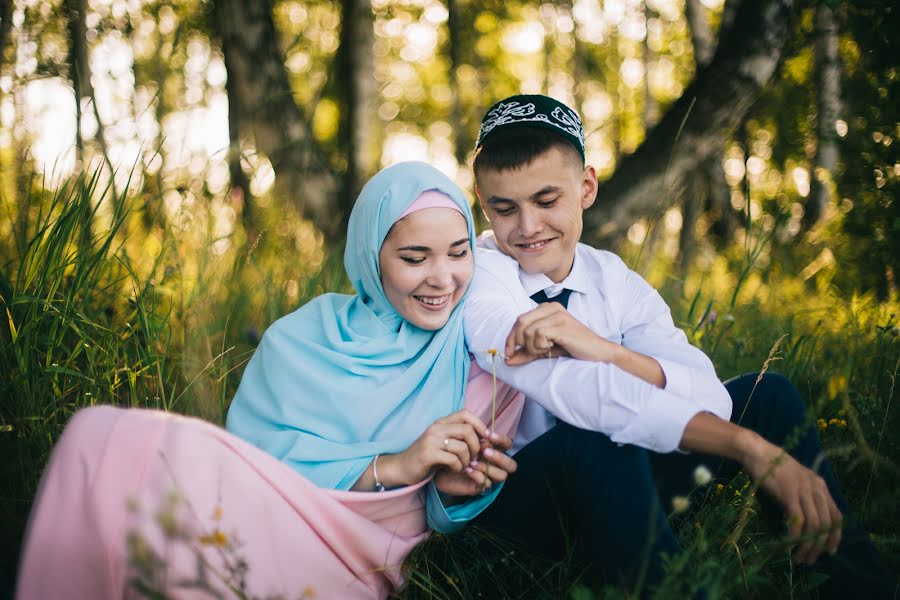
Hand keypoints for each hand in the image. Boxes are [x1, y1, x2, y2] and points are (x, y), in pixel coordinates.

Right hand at [381, 410, 486, 486]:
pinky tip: (455, 469)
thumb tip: (485, 439)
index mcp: (441, 423)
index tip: (485, 439)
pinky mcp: (428, 454)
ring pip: (462, 446)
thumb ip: (459, 438)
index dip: (480, 425)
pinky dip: (459, 467)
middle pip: (468, 430)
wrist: (401, 467)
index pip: (465, 413)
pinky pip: (453, 459)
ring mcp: (431, 440)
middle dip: (476, 446)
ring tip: (464, 466)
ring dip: (468, 460)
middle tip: (474, 458)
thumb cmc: (427, 457)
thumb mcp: (443, 442)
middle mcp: (436, 428)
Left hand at [434, 429, 517, 496]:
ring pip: (502, 475)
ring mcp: (488, 476)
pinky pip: (486, 483)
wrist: (437, 462)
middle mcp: (494, 464)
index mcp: (492, 449)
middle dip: (500, 457)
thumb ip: (472, 429)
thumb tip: (485, 434)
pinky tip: (467, 470)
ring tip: (472, 462)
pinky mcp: (479, 486)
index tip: (488, 435)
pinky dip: (478, 476)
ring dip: (488, 467)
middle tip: (484, 452)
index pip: (507, 445)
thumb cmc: (450, 447)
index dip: (502, 440)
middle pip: (511, 464)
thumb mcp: (460, 434)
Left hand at [504, 303, 615, 364]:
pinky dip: (540, 346)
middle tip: (534, 353)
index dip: (510, 338)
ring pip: (528, 330)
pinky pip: (538, 334)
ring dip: (533, 346)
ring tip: (547, 349)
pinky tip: (553, 347)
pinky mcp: (561, 323)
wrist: (598, 353)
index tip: (509, 354)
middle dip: (520, 342)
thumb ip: (526, 353)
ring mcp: (557, 313)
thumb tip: (506, 360)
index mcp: (546, 308)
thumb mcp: (545, 350)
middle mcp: (551, 307)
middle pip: (520, 322)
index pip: (519, 320)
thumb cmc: (572, 349)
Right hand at [740, 435, 842, 564]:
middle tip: (810, 559)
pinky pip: (797, 521)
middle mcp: (816, 488)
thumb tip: (806, 520)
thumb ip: (805, 496)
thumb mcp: (796, 480)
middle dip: (820, 546)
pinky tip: (788, 545)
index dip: (835, 536)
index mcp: (820, 485)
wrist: (758, 452)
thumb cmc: (773, 467)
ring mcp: (804, 490)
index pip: (836, 516)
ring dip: (807, 545)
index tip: (829, 551)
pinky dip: (794, 536)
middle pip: (827, 524)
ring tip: (799, 557)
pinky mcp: (789, 494)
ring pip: (814, 525)